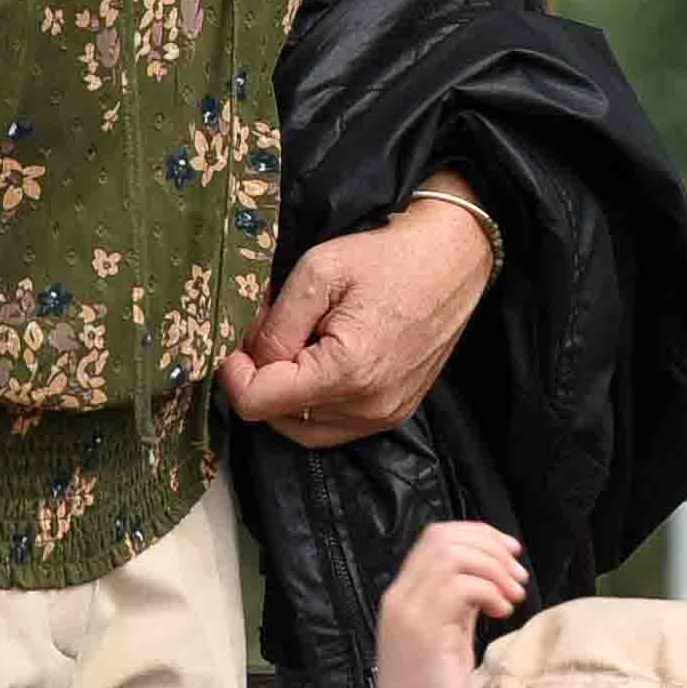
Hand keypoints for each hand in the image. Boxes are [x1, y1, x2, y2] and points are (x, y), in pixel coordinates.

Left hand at [223, 193, 497, 447]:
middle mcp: (368, 406)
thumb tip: (250, 359)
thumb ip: (276, 325)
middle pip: (277, 417)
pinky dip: (313, 401)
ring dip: (285, 393)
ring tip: (295, 344)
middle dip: (261, 377)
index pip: (259, 403)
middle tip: (268, 332)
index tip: (236, 343)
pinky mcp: (393, 413)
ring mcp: (383, 416)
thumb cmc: (389, 260)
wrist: (452, 261)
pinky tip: (318, 361)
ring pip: (302, 427)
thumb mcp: (318, 272)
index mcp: (347, 372)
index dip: (234, 373)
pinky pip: (333, 426)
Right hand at [368, 517, 532, 687]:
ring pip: (453, 556)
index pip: (437, 537)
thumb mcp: (448, 638)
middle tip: (518, 576)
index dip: (479, 535)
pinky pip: (460, 586)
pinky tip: (502, 612)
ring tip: (514, 596)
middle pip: (444, 538)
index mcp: (404, 595)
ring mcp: (408, 611)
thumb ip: (460, 606)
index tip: (511, 553)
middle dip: (490, 547)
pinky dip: (489, 591)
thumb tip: (490, 580)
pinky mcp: (422, 630)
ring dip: (493, 569)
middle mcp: (400, 596)